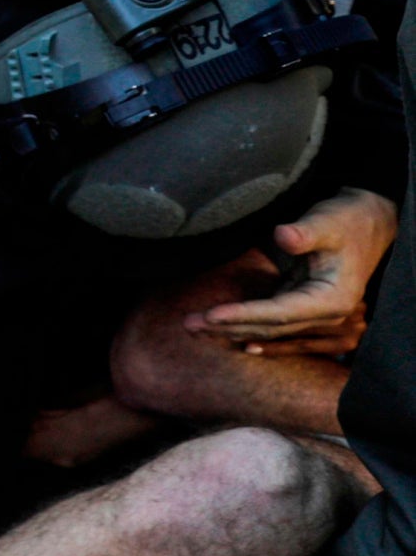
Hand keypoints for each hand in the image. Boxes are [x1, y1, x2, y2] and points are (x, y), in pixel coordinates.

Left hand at [187, 189, 396, 357]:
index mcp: (333, 300)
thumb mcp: (327, 222)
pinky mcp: (305, 306)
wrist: (368, 222)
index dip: (244, 315)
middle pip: (270, 327)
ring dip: (232, 329)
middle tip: (187, 324)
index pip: (280, 313)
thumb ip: (305, 232)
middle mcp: (325, 314)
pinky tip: (225, 334)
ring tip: (194, 328)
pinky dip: (248, 326)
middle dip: (228, 327)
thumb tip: (283, 236)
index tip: (211, 315)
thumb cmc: (346, 220)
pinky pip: (273, 323)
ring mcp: (316, 314)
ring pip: (269, 329)